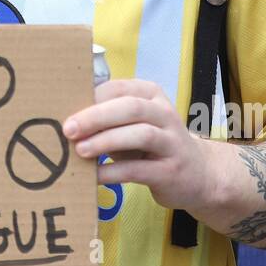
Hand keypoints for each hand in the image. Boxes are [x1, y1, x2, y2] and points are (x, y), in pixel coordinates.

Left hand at [63, 77, 218, 214]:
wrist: (198, 175)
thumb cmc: (154, 145)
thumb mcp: (134, 124)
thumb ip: (108, 118)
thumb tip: (67, 121)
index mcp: (152, 95)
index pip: (120, 89)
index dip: (93, 98)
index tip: (67, 110)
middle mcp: (165, 114)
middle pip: (130, 108)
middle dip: (96, 117)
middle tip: (69, 129)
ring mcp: (172, 143)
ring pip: (139, 134)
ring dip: (105, 141)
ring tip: (80, 151)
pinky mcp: (171, 171)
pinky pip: (139, 169)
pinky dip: (113, 172)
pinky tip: (94, 177)